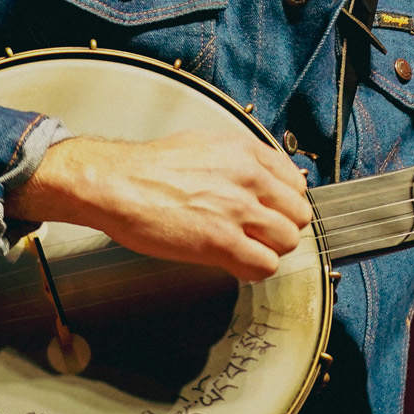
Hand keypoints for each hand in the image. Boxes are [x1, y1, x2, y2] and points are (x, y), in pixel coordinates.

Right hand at [8, 131, 312, 282]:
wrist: (116, 183)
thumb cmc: (149, 167)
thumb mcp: (205, 144)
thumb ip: (240, 159)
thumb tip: (258, 174)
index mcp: (246, 153)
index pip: (296, 184)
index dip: (285, 203)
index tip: (276, 212)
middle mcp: (248, 179)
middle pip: (298, 215)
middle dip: (282, 227)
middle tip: (263, 235)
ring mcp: (237, 211)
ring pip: (286, 241)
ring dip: (270, 250)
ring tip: (249, 250)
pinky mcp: (220, 242)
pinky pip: (263, 265)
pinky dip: (255, 269)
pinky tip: (239, 264)